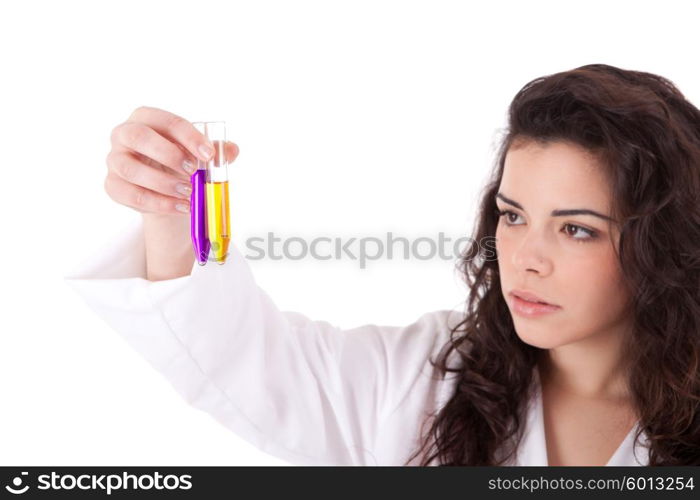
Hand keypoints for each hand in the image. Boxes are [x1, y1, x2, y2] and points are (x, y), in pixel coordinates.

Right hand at [105, 106, 238, 214]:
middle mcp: (124, 134)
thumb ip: (215, 150)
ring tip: (189, 194)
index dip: (188, 136)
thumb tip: (231, 150)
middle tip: (193, 171)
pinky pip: (132, 195)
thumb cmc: (179, 164)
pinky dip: (159, 203)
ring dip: (164, 183)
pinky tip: (181, 207)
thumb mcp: (197, 154)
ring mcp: (115, 160)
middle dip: (168, 154)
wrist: (165, 193)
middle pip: (138, 136)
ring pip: (132, 169)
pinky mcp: (113, 185)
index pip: (166, 120)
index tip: (209, 153)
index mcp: (146, 118)